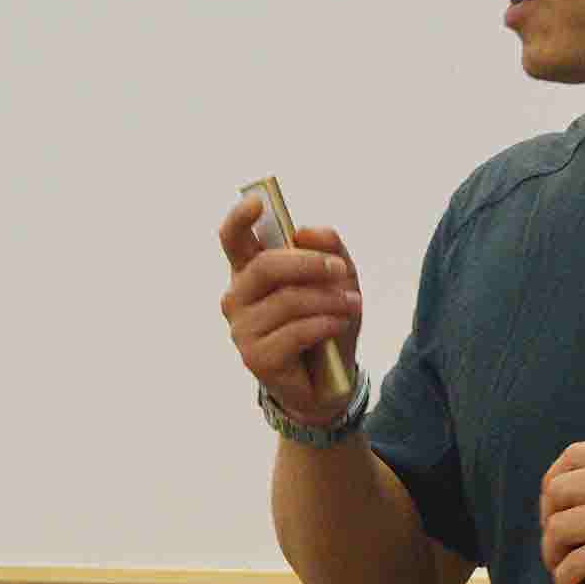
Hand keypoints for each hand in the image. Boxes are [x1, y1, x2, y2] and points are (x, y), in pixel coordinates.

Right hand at [217, 197, 363, 426]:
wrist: (329, 381)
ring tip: (351, 305)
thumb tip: (306, 231)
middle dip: (308, 264)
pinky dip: (325, 324)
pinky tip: (339, 324)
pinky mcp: (255, 358)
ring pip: (287, 300)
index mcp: (250, 272)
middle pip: (265, 266)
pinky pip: (294, 331)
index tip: (258, 202)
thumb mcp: (338, 280)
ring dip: (327, 300)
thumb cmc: (326, 321)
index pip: (233, 238)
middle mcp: (238, 297)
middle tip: (340, 270)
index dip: (240, 218)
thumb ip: (329, 248)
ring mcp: (242, 329)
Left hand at [539, 439, 584, 583]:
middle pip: (556, 491)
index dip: (554, 484)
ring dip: (554, 555)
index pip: (571, 455)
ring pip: (558, 529)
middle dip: (548, 522)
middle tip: (560, 546)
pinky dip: (565, 580)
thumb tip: (562, 499)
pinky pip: (572, 564)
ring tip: (566, 570)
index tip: (556, 510)